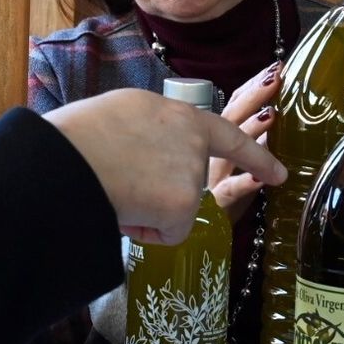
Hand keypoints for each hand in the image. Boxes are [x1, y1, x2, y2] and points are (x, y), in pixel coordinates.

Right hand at [44, 88, 286, 243]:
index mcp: (171, 111)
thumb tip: (142, 156)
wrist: (64, 160)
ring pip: (176, 208)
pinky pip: (168, 232)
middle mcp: (190, 136)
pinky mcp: (186, 203)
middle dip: (190, 188)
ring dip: (147, 209)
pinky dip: (145, 230)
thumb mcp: (115, 118)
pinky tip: (123, 210)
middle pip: (194, 177)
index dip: (253, 152)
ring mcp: (192, 170)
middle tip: (256, 180)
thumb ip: (143, 134)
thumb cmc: (72, 140)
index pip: (222, 130)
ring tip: (114, 191)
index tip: (279, 172)